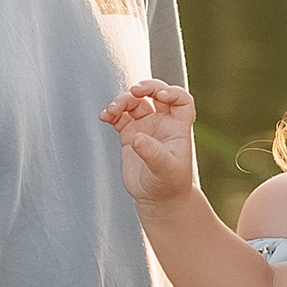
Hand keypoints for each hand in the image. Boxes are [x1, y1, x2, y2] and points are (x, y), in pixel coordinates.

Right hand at [102, 77, 200, 204]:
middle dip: (145, 88)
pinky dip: (111, 113)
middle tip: (134, 91)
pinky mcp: (130, 134)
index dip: (173, 93)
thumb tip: (137, 138)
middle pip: (156, 94)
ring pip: (134, 103)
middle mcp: (163, 123)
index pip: (182, 101)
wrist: (157, 199)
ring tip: (112, 110)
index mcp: (178, 127)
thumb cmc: (169, 184)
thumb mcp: (165, 170)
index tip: (160, 96)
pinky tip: (105, 116)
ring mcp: (146, 127)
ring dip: (123, 101)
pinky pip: (120, 117)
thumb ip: (153, 153)